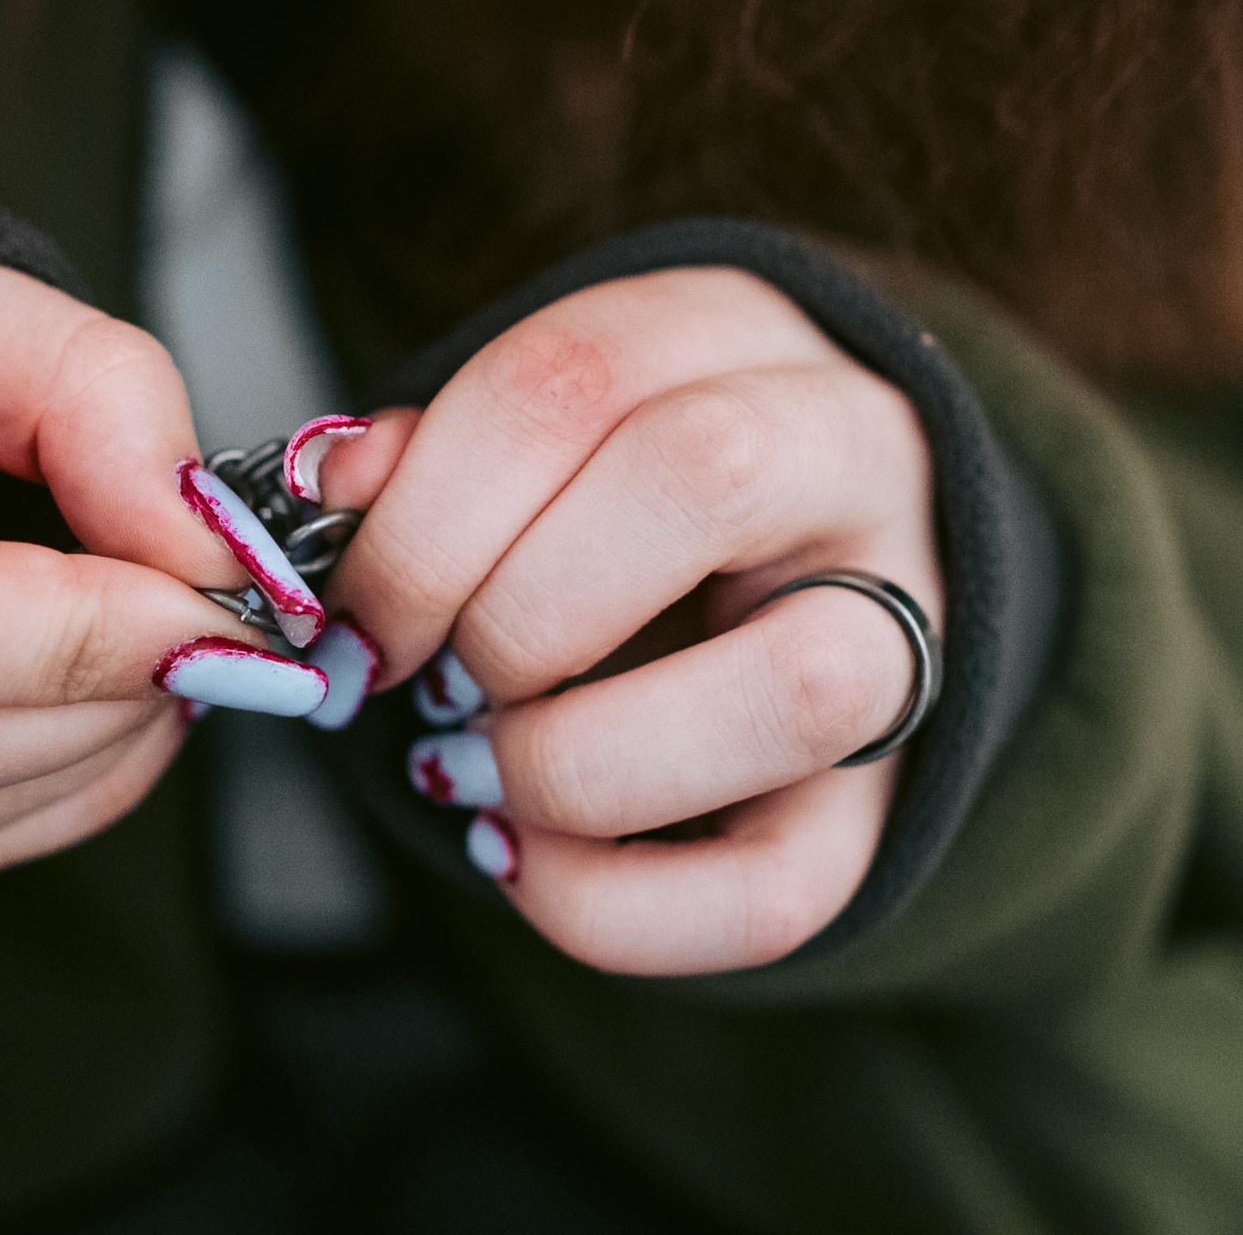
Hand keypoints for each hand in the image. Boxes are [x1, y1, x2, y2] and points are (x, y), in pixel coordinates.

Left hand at [321, 267, 941, 973]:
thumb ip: (430, 453)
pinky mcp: (891, 803)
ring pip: (796, 692)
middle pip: (700, 477)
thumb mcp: (534, 429)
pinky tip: (516, 858)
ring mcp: (909, 633)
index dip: (426, 514)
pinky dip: (606, 904)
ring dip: (573, 759)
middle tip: (425, 678)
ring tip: (469, 770)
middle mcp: (850, 459)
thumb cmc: (618, 488)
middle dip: (505, 613)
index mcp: (731, 337)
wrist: (797, 555)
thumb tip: (333, 482)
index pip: (573, 378)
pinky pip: (779, 889)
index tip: (352, 616)